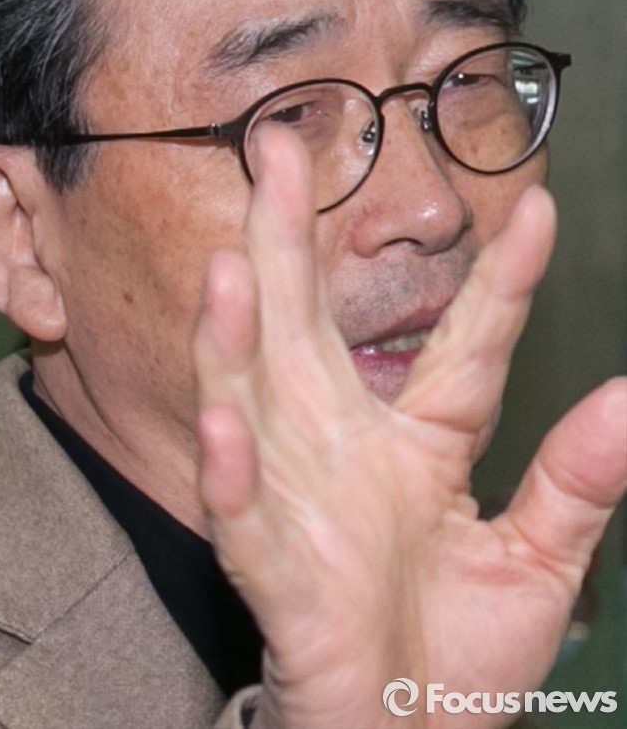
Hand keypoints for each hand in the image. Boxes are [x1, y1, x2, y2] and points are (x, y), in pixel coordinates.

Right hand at [194, 126, 625, 728]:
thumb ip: (575, 479)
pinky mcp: (272, 571)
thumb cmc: (454, 654)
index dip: (501, 281)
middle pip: (309, 326)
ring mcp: (299, 502)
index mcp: (419, 441)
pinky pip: (244, 513)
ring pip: (256, 398)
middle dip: (290, 238)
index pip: (465, 345)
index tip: (539, 210)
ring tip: (235, 260)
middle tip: (280, 149)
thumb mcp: (534, 559)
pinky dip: (234, 468)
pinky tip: (228, 418)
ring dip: (241, 331)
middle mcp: (342, 447)